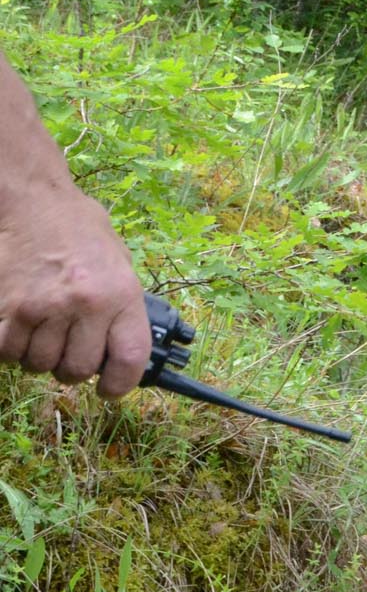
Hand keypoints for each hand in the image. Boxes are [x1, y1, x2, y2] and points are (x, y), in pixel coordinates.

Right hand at [0, 51, 150, 398]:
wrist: (35, 202)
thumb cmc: (81, 231)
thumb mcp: (119, 265)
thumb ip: (121, 310)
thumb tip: (121, 354)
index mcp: (121, 294)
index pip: (130, 358)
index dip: (121, 384)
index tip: (111, 389)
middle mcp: (85, 304)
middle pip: (78, 369)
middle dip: (73, 366)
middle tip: (69, 347)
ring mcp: (43, 308)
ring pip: (39, 364)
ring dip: (39, 356)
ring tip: (44, 329)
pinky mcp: (8, 309)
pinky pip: (6, 353)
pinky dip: (10, 348)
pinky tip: (19, 328)